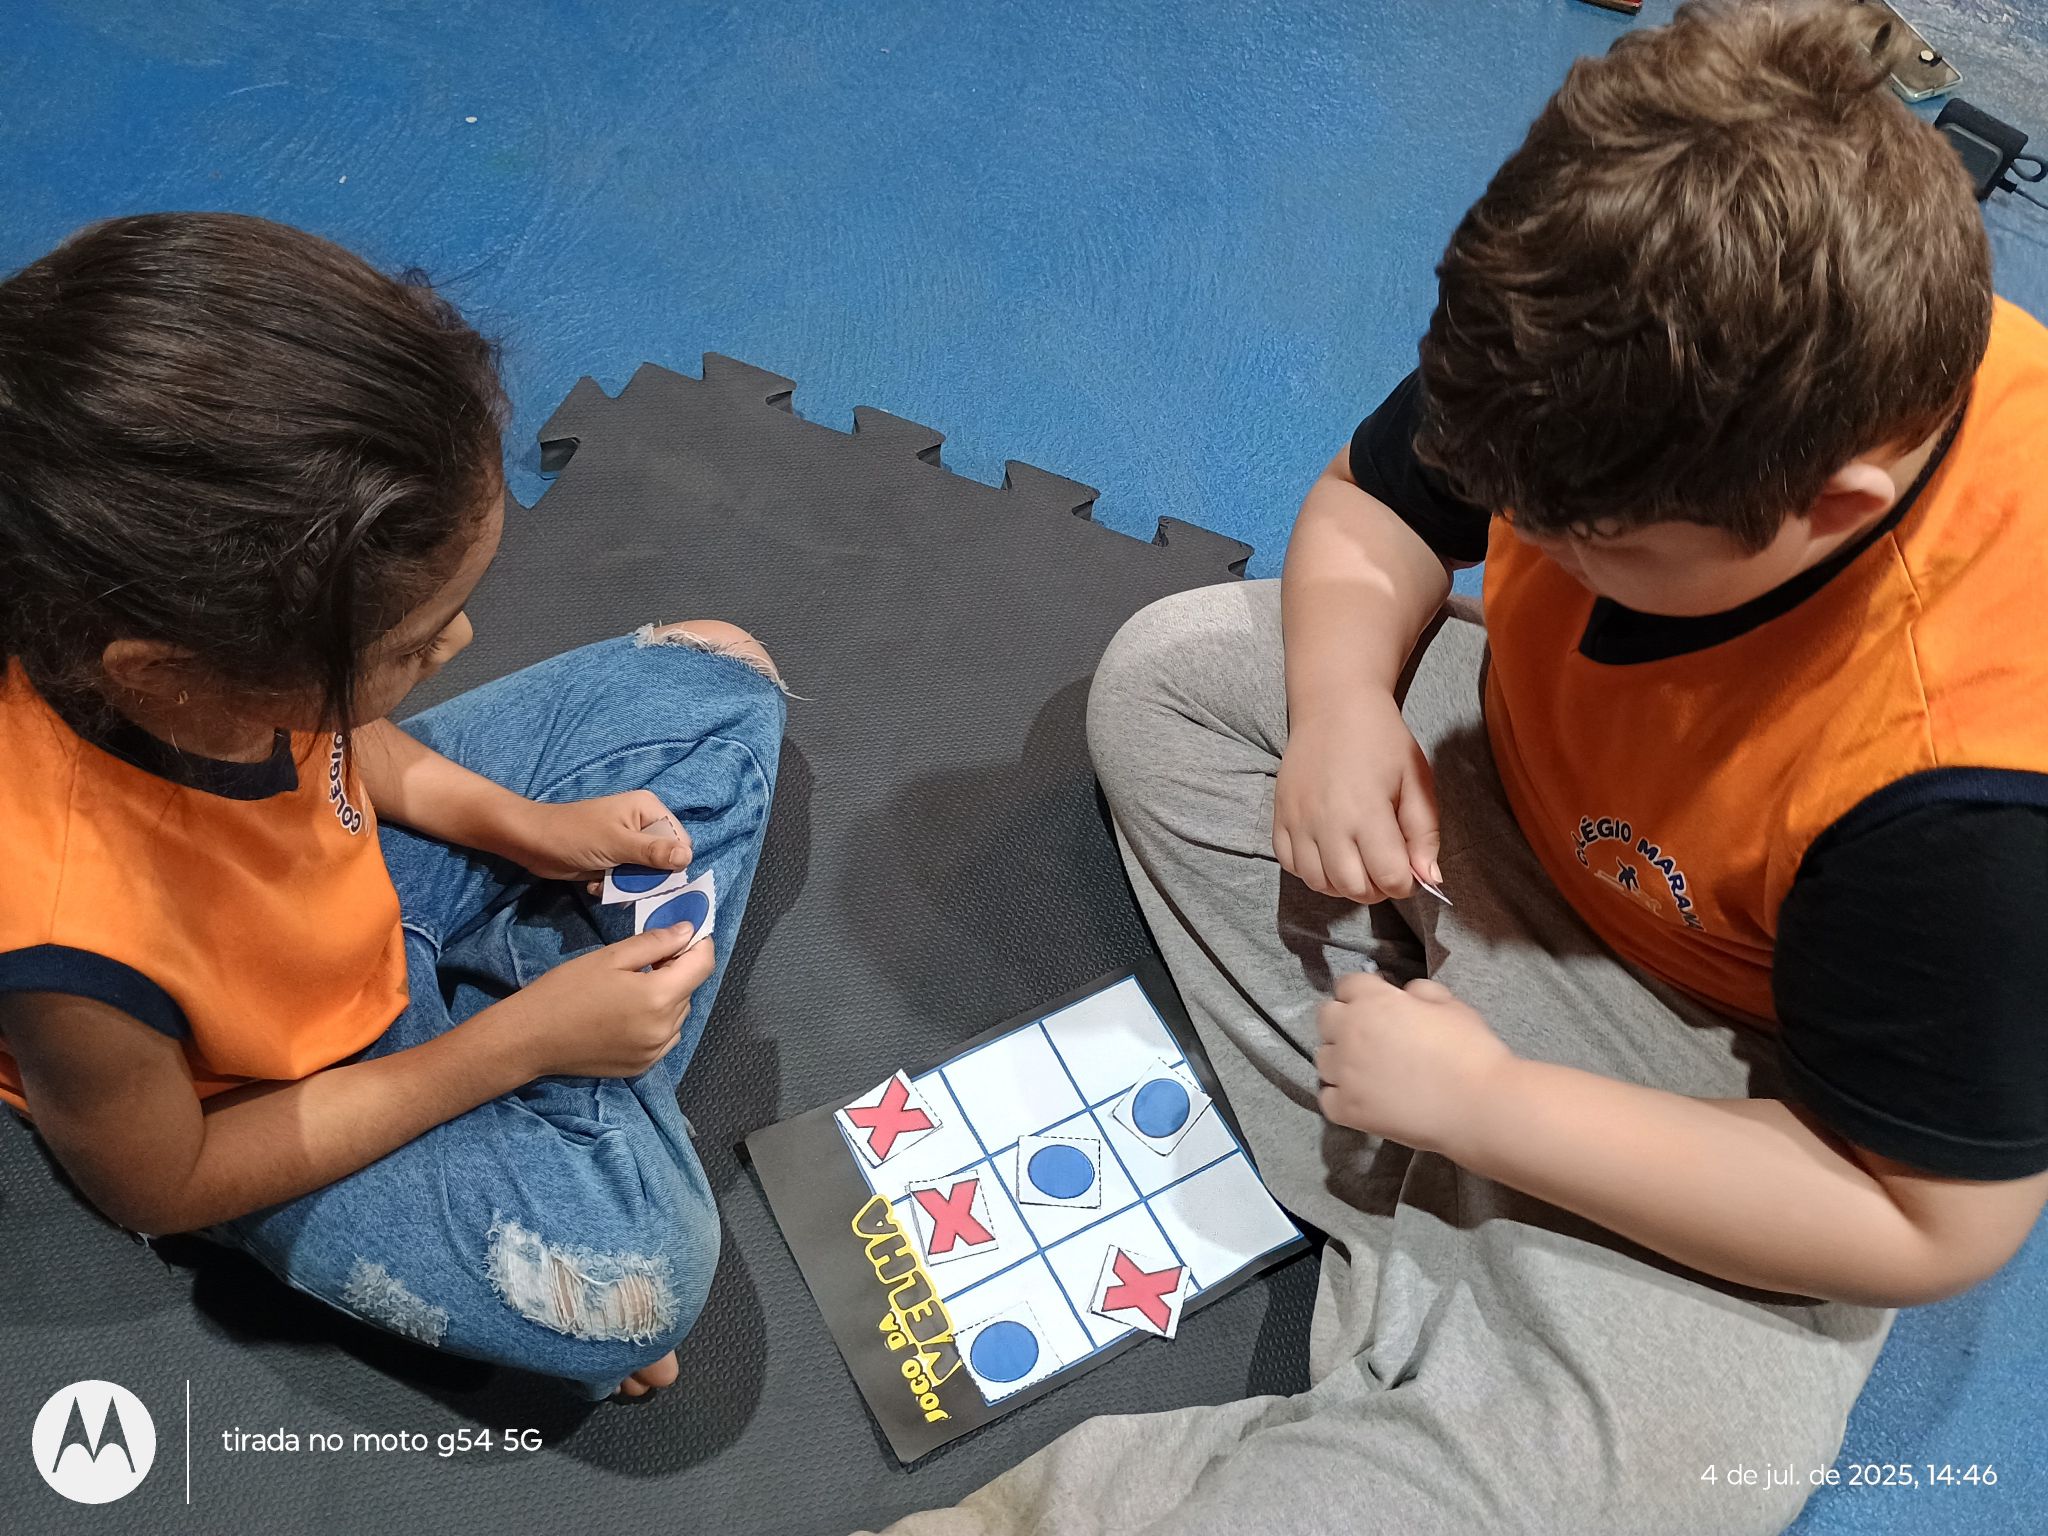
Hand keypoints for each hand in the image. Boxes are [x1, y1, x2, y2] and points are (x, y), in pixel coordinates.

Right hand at [499, 925, 716, 1078]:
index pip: (703, 966)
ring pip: (679, 1015)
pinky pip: (665, 1037)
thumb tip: (688, 931)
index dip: (700, 946)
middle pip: (689, 990)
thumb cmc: (567, 990)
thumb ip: (655, 943)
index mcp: (658, 998)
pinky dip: (658, 1022)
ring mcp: (654, 1052)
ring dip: (668, 997)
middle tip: (648, 960)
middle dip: (677, 971)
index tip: (686, 935)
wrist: (531, 1038)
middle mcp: (664, 1029)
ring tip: (634, 988)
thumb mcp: (610, 957)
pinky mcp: (641, 1067)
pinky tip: (630, 1013)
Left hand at [506, 791, 692, 886]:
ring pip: (646, 874)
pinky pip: (627, 879)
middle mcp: (642, 824)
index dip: (672, 863)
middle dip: (646, 878)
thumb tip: (688, 857)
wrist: (532, 844)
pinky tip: (595, 883)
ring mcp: (627, 843)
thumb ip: (653, 852)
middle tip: (626, 884)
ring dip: (627, 885)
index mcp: (648, 809)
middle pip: (665, 860)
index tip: (655, 879)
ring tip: (606, 882)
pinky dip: (614, 886)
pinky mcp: (613, 859)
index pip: (680, 841)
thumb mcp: (617, 844)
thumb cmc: (575, 836)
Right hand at [1274, 691, 1438, 902]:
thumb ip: (1425, 833)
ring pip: (1318, 883)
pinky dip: (1311, 870)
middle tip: (1386, 868)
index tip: (1410, 869)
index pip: (1389, 878)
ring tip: (1359, 862)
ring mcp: (1299, 821)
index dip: (1406, 883)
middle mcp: (1328, 822)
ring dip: (1343, 884)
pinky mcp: (1280, 817)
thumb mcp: (1416, 780)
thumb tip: (1430, 879)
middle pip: (1353, 888)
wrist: (1334, 705)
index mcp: (1367, 812)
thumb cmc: (1382, 739)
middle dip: (1377, 889)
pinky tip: (1330, 853)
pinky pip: (1290, 865)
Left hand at [1313, 971, 1510, 1154]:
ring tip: (1366, 1071)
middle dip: (1344, 1021)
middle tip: (1370, 1035)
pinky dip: (1340, 1096)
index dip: (1363, 992)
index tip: (1377, 1003)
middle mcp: (1349, 1032)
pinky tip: (1363, 1097)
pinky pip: (1327, 1097)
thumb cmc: (1470, 1050)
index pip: (1347, 984)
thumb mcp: (1451, 1005)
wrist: (1477, 1106)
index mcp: (1372, 1001)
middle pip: (1326, 1017)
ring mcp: (1344, 1073)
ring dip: (1340, 1059)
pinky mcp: (1347, 1109)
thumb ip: (1421, 992)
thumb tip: (1406, 994)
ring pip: (1323, 1058)